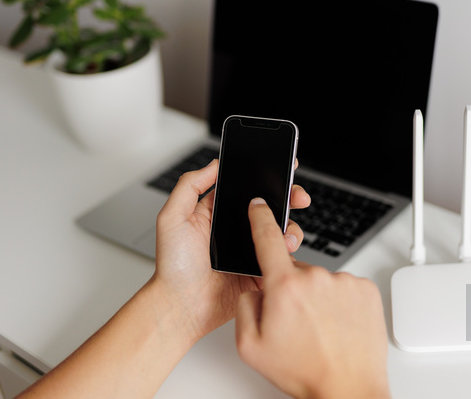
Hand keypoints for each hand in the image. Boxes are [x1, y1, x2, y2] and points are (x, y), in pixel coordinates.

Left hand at [151, 160, 310, 345]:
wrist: (181, 306)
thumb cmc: (173, 267)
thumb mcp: (173, 218)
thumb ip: (190, 186)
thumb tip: (213, 164)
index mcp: (219, 213)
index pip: (248, 189)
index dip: (267, 178)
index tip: (283, 168)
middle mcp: (237, 230)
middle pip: (271, 207)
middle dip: (290, 198)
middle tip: (298, 197)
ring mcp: (250, 251)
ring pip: (280, 232)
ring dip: (291, 228)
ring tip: (286, 234)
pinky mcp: (260, 271)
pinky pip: (280, 258)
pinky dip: (287, 254)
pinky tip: (284, 251)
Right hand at [235, 198, 389, 398]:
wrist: (348, 389)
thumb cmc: (304, 371)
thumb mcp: (251, 346)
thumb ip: (245, 306)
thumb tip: (256, 289)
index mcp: (285, 287)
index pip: (268, 239)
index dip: (260, 218)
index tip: (259, 206)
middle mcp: (317, 278)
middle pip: (295, 271)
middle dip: (292, 290)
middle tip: (296, 324)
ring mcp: (344, 282)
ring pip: (322, 281)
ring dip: (318, 299)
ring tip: (320, 331)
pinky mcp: (365, 289)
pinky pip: (344, 288)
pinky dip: (340, 303)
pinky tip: (337, 326)